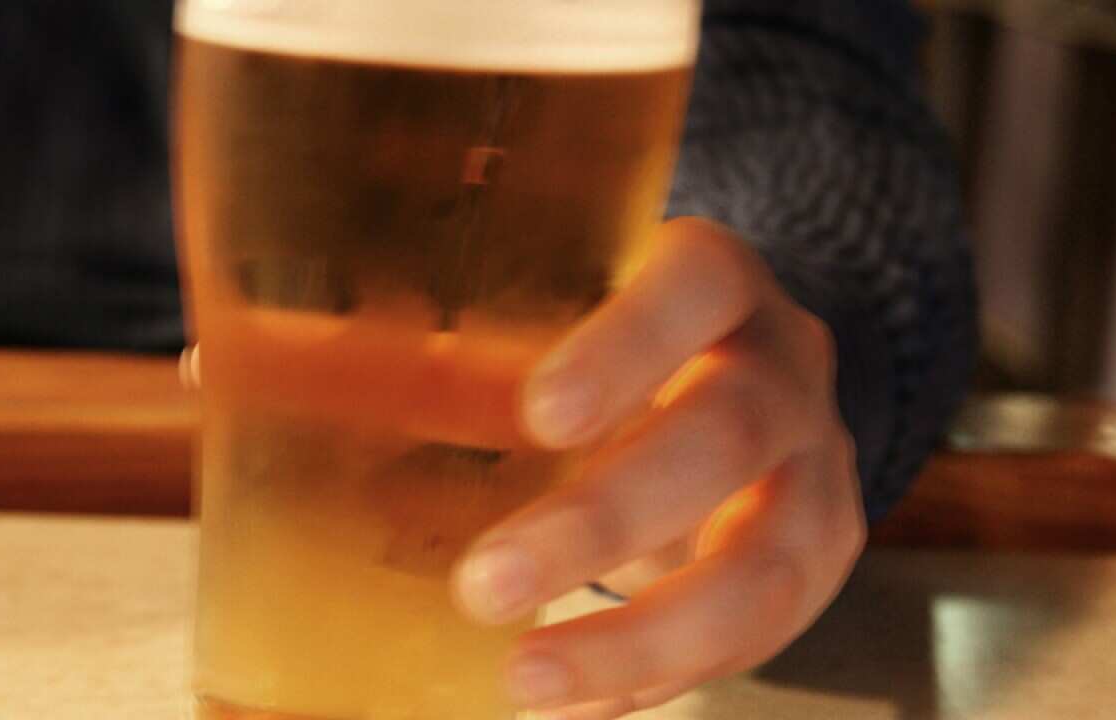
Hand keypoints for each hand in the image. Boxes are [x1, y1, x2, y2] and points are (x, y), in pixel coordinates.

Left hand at [454, 218, 865, 718]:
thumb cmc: (634, 354)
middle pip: (725, 436)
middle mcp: (784, 368)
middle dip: (604, 520)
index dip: (626, 350)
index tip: (541, 417)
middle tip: (487, 586)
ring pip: (757, 567)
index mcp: (718, 285)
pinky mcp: (819, 560)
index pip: (695, 286)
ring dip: (635, 638)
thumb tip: (297, 366)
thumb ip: (478, 346)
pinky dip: (650, 679)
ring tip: (524, 680)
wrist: (762, 389)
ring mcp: (817, 470)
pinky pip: (752, 637)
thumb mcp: (581, 319)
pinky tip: (566, 710)